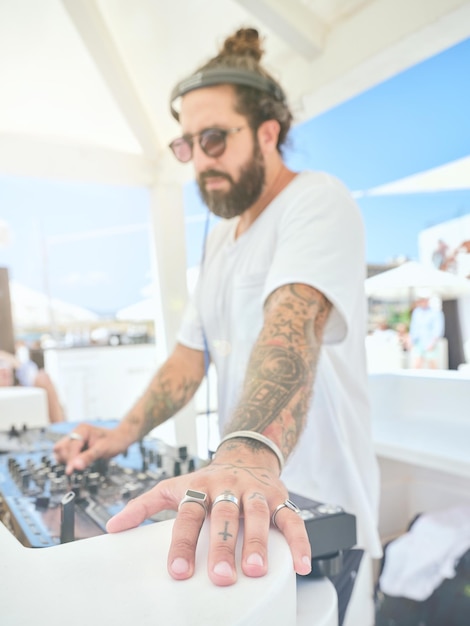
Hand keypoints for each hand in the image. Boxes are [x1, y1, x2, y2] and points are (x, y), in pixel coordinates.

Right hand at [53, 423, 130, 473]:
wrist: (121, 438)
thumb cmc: (114, 441)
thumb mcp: (103, 450)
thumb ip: (88, 457)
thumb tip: (75, 466)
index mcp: (82, 429)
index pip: (70, 446)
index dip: (70, 459)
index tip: (70, 472)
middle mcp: (76, 432)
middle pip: (60, 447)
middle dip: (66, 459)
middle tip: (77, 467)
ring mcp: (74, 438)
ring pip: (60, 451)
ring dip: (66, 460)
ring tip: (79, 464)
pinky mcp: (75, 445)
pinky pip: (65, 453)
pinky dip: (69, 460)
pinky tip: (78, 463)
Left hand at [106, 443, 311, 585]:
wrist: (246, 454)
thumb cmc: (207, 480)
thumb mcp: (175, 486)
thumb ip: (145, 505)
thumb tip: (112, 527)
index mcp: (200, 487)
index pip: (189, 513)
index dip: (183, 542)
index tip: (178, 571)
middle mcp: (228, 487)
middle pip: (225, 515)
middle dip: (222, 546)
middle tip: (220, 576)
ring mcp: (255, 491)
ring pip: (258, 514)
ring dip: (258, 542)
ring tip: (256, 571)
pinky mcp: (280, 497)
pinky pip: (292, 518)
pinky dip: (299, 541)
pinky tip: (300, 565)